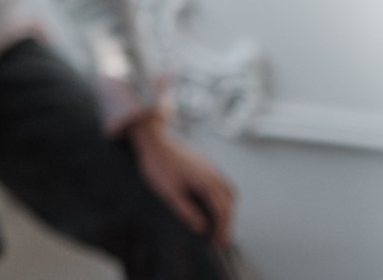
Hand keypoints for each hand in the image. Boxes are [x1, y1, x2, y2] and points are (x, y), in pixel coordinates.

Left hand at [128, 115, 235, 247]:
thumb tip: (201, 228)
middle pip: (229, 204)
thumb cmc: (158, 164)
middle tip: (219, 240)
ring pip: (229, 193)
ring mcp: (212, 168)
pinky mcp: (207, 164)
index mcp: (207, 183)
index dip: (221, 230)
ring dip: (227, 211)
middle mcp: (214, 175)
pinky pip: (223, 184)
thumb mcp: (168, 191)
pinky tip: (214, 204)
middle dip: (226, 224)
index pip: (221, 212)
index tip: (216, 245)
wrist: (153, 137)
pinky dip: (223, 199)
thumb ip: (185, 210)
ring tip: (219, 225)